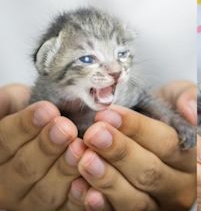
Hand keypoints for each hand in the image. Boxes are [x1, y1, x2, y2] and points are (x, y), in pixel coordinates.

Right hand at [0, 92, 85, 209]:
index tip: (48, 110)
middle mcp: (8, 184)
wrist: (61, 135)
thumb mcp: (18, 103)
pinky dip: (81, 200)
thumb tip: (6, 100)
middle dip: (47, 147)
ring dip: (65, 170)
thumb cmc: (41, 116)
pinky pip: (68, 210)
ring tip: (80, 148)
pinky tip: (93, 187)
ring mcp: (32, 202)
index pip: (5, 141)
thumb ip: (9, 102)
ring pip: (45, 193)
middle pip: (24, 169)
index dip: (26, 126)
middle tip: (66, 128)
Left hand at [77, 81, 196, 209]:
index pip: (167, 144)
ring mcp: (159, 205)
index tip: (110, 114)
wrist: (151, 136)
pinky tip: (79, 188)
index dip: (138, 129)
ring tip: (85, 159)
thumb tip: (190, 110)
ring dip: (108, 180)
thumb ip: (186, 96)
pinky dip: (99, 205)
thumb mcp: (177, 98)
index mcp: (192, 157)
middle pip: (151, 173)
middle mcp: (180, 186)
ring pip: (136, 201)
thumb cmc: (163, 115)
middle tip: (94, 134)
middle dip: (120, 153)